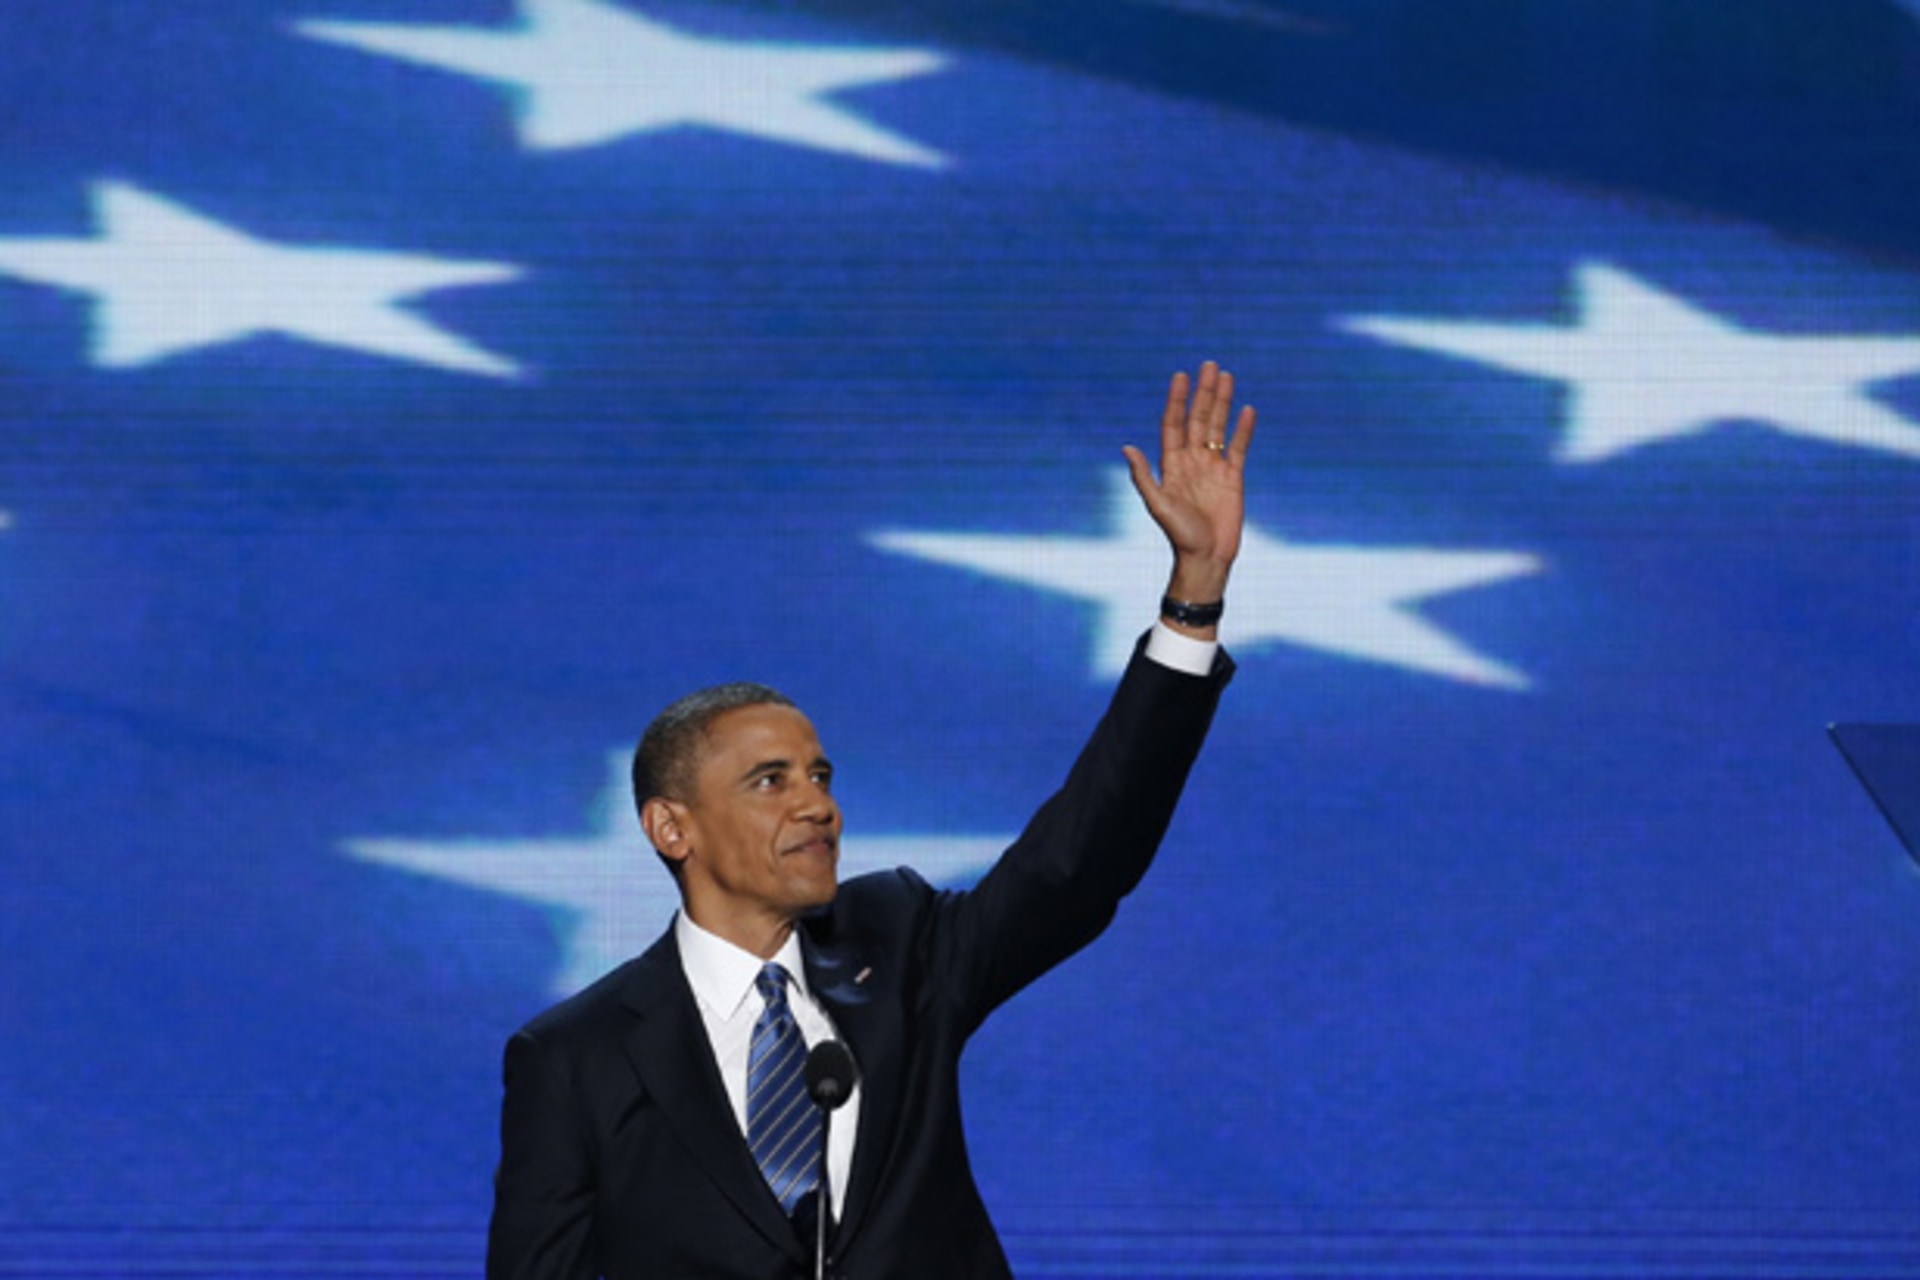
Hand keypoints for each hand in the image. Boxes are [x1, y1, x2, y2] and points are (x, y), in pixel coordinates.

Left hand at [1122, 361, 1254, 613]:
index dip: (1177, 400)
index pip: (1174, 424)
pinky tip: (1247, 410)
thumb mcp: (1158, 505)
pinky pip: (1238, 447)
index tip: (1181, 376)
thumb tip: (1126, 447)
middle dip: (1203, 393)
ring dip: (1222, 403)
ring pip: (1218, 427)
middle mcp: (1192, 461)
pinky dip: (1243, 429)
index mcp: (1172, 465)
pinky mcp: (1233, 478)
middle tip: (1209, 365)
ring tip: (1227, 377)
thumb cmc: (1179, 536)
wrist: (1206, 558)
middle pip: (1198, 419)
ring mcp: (1213, 468)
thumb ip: (1143, 476)